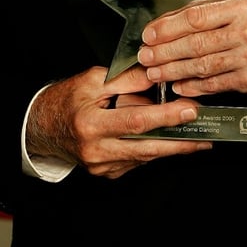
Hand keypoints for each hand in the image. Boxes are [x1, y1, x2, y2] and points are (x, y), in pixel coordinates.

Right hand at [26, 64, 211, 179]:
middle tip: (204, 134)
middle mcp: (97, 150)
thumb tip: (156, 74)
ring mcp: (102, 166)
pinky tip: (170, 142)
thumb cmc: (66, 100)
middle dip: (179, 142)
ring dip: (172, 148)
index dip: (165, 116)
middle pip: (146, 147)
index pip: (135, 121)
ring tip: (197, 139)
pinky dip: (153, 150)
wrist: (42, 128)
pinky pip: (136, 161)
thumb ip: (125, 79)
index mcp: (91, 123)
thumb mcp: (91, 80)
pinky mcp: (107, 173)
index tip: (189, 110)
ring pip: (144, 157)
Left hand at [138, 0, 246, 97]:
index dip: (168, 26)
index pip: (197, 16)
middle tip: (145, 56)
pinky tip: (179, 86)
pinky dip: (194, 86)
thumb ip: (216, 12)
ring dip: (174, 70)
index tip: (150, 32)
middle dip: (165, 51)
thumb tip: (175, 20)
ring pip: (202, 65)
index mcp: (244, 7)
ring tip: (155, 72)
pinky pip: (216, 84)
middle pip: (196, 42)